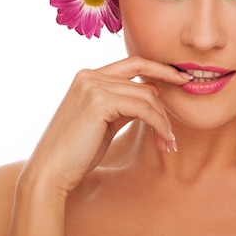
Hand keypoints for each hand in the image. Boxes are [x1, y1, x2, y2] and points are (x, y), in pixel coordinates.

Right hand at [19, 56, 191, 195]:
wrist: (51, 172)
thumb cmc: (78, 151)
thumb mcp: (106, 120)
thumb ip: (125, 104)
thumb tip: (152, 92)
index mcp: (89, 76)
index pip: (133, 63)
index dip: (160, 68)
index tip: (182, 78)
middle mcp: (89, 75)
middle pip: (143, 80)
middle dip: (167, 95)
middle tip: (184, 109)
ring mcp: (92, 86)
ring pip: (146, 96)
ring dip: (163, 120)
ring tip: (168, 142)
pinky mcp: (98, 101)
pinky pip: (143, 109)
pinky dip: (158, 124)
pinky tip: (164, 140)